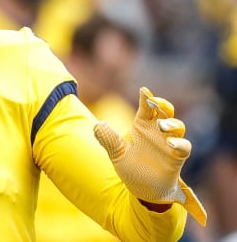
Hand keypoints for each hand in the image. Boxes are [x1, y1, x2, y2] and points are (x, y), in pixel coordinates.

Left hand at [94, 87, 206, 225]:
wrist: (143, 191)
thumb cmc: (132, 168)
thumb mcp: (117, 153)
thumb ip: (109, 139)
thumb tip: (98, 125)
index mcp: (142, 126)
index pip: (146, 108)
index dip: (146, 98)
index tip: (143, 90)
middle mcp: (157, 132)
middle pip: (165, 112)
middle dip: (162, 105)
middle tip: (155, 102)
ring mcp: (169, 143)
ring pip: (177, 126)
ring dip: (171, 123)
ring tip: (162, 125)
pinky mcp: (177, 157)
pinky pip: (184, 146)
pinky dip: (179, 143)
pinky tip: (171, 144)